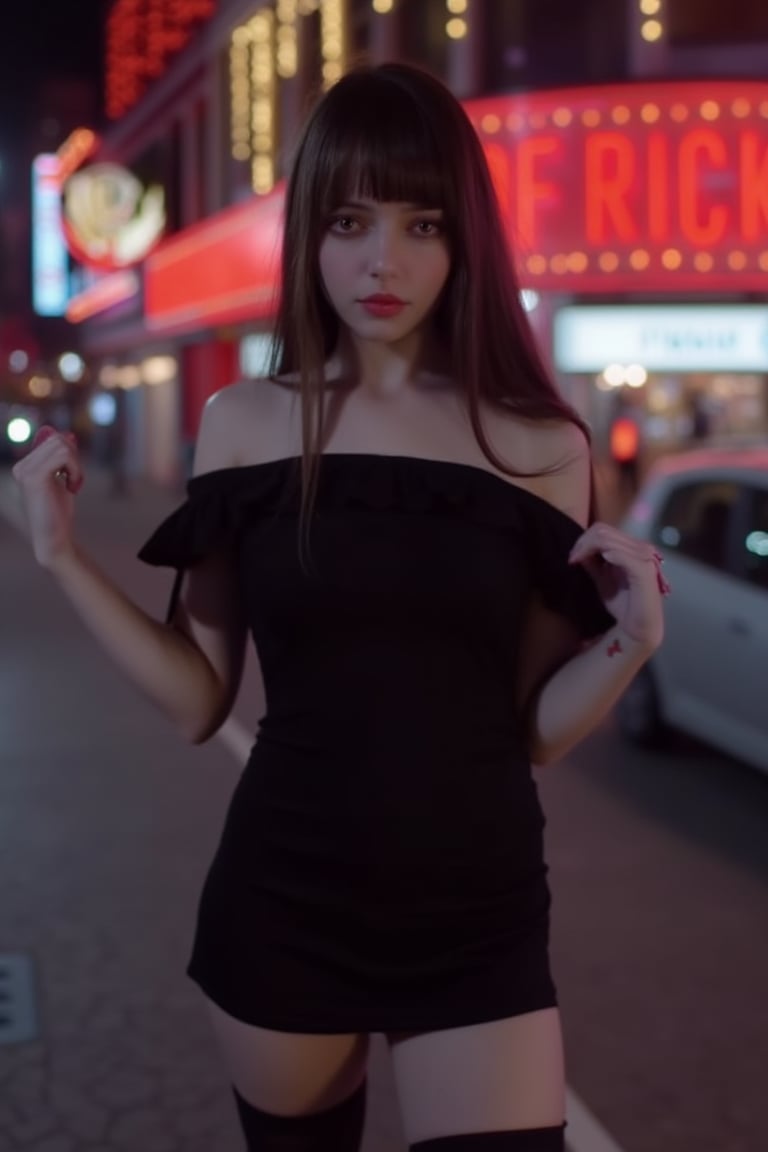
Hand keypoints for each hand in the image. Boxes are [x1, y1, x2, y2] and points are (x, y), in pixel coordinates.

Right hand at [11, 426, 84, 569]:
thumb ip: (63, 459)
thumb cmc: (58, 512)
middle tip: (74, 479)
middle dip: (74, 457)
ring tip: (72, 484)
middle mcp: (21, 467)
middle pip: (58, 440)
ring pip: (62, 446)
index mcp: (24, 466)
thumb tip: (68, 435)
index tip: (71, 474)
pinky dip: (75, 470)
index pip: (53, 440)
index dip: (70, 453)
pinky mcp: (34, 477)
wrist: (53, 538)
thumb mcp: (62, 479)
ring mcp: (25, 471)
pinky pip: (64, 456)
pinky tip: (72, 486)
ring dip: (76, 465)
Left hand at [568, 521, 666, 649]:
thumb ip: (593, 563)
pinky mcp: (645, 571)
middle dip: (582, 544)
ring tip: (578, 561)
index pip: (603, 530)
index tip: (572, 558)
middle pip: (604, 531)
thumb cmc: (623, 605)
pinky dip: (610, 555)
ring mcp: (644, 558)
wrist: (638, 628)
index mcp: (631, 548)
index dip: (583, 540)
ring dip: (588, 549)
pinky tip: (602, 561)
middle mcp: (640, 548)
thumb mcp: (602, 580)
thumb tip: (579, 548)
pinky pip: (624, 556)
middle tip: (572, 559)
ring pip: (609, 540)